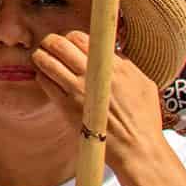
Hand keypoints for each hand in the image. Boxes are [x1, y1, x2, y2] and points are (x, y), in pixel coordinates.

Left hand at [31, 32, 167, 175]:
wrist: (138, 148)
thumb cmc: (144, 118)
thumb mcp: (143, 82)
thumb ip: (124, 65)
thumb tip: (111, 53)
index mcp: (113, 65)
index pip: (80, 38)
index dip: (71, 37)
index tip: (69, 41)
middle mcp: (93, 74)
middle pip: (60, 44)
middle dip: (51, 41)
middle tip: (48, 44)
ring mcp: (78, 91)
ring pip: (48, 62)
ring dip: (41, 56)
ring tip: (40, 56)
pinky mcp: (67, 108)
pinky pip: (46, 84)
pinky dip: (42, 76)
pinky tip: (44, 76)